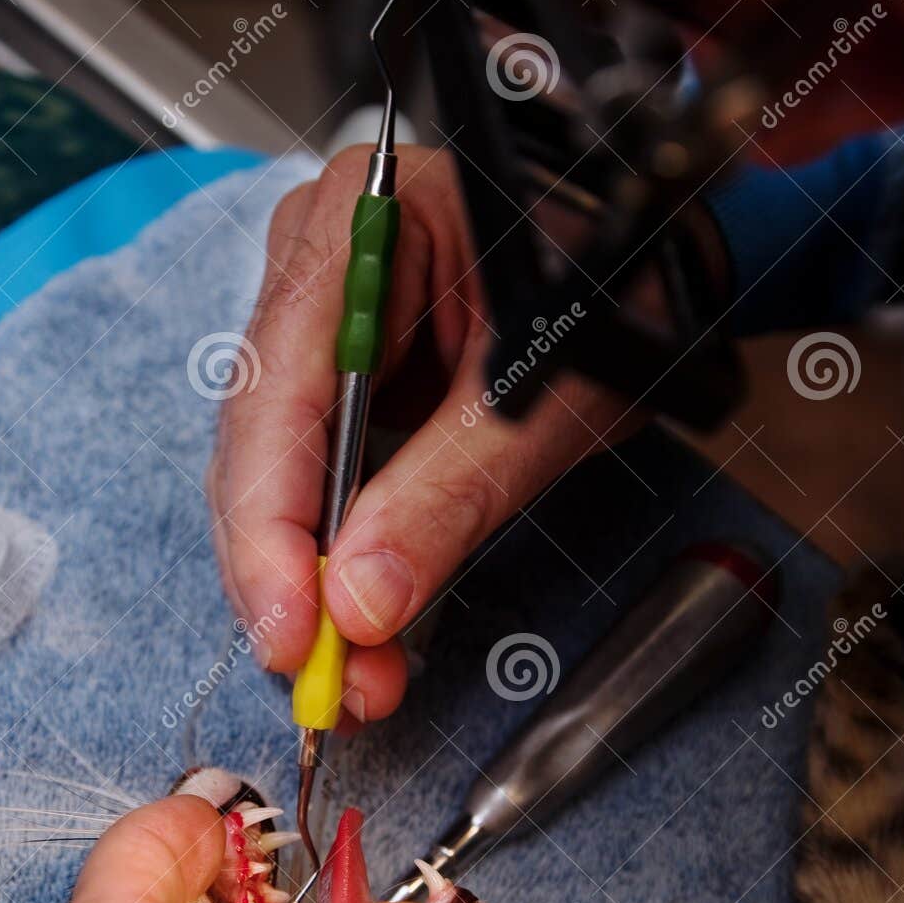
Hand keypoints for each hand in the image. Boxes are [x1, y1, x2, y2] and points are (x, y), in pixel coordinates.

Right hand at [208, 146, 637, 724]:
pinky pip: (308, 487)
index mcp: (365, 221)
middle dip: (285, 577)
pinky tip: (349, 629)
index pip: (277, 386)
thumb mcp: (545, 404)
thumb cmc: (614, 303)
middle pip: (256, 444)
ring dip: (303, 588)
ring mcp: (318, 328)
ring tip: (351, 676)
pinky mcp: (338, 388)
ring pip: (269, 479)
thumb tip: (361, 602)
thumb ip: (448, 495)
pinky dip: (328, 566)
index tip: (290, 627)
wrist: (647, 287)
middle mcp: (317, 267)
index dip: (270, 523)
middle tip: (326, 681)